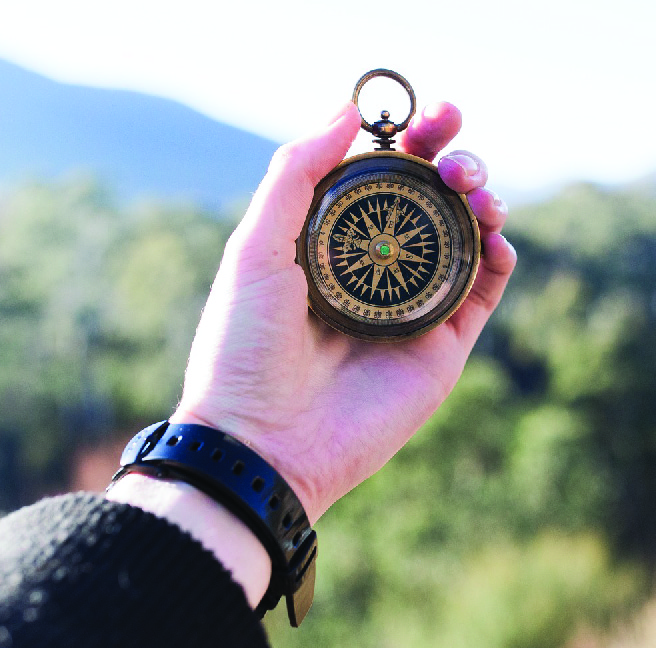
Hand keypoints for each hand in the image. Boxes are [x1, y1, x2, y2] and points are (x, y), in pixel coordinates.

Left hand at [172, 101, 515, 523]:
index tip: (425, 116)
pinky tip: (492, 232)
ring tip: (471, 185)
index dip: (407, 142)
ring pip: (462, 239)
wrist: (262, 441)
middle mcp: (370, 272)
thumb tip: (347, 110)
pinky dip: (498, 255)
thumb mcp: (255, 248)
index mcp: (326, 246)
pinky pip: (482, 291)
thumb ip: (296, 174)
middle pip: (427, 202)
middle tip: (453, 143)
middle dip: (450, 160)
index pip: (379, 180)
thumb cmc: (244, 346)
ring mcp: (407, 309)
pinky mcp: (439, 347)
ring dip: (479, 199)